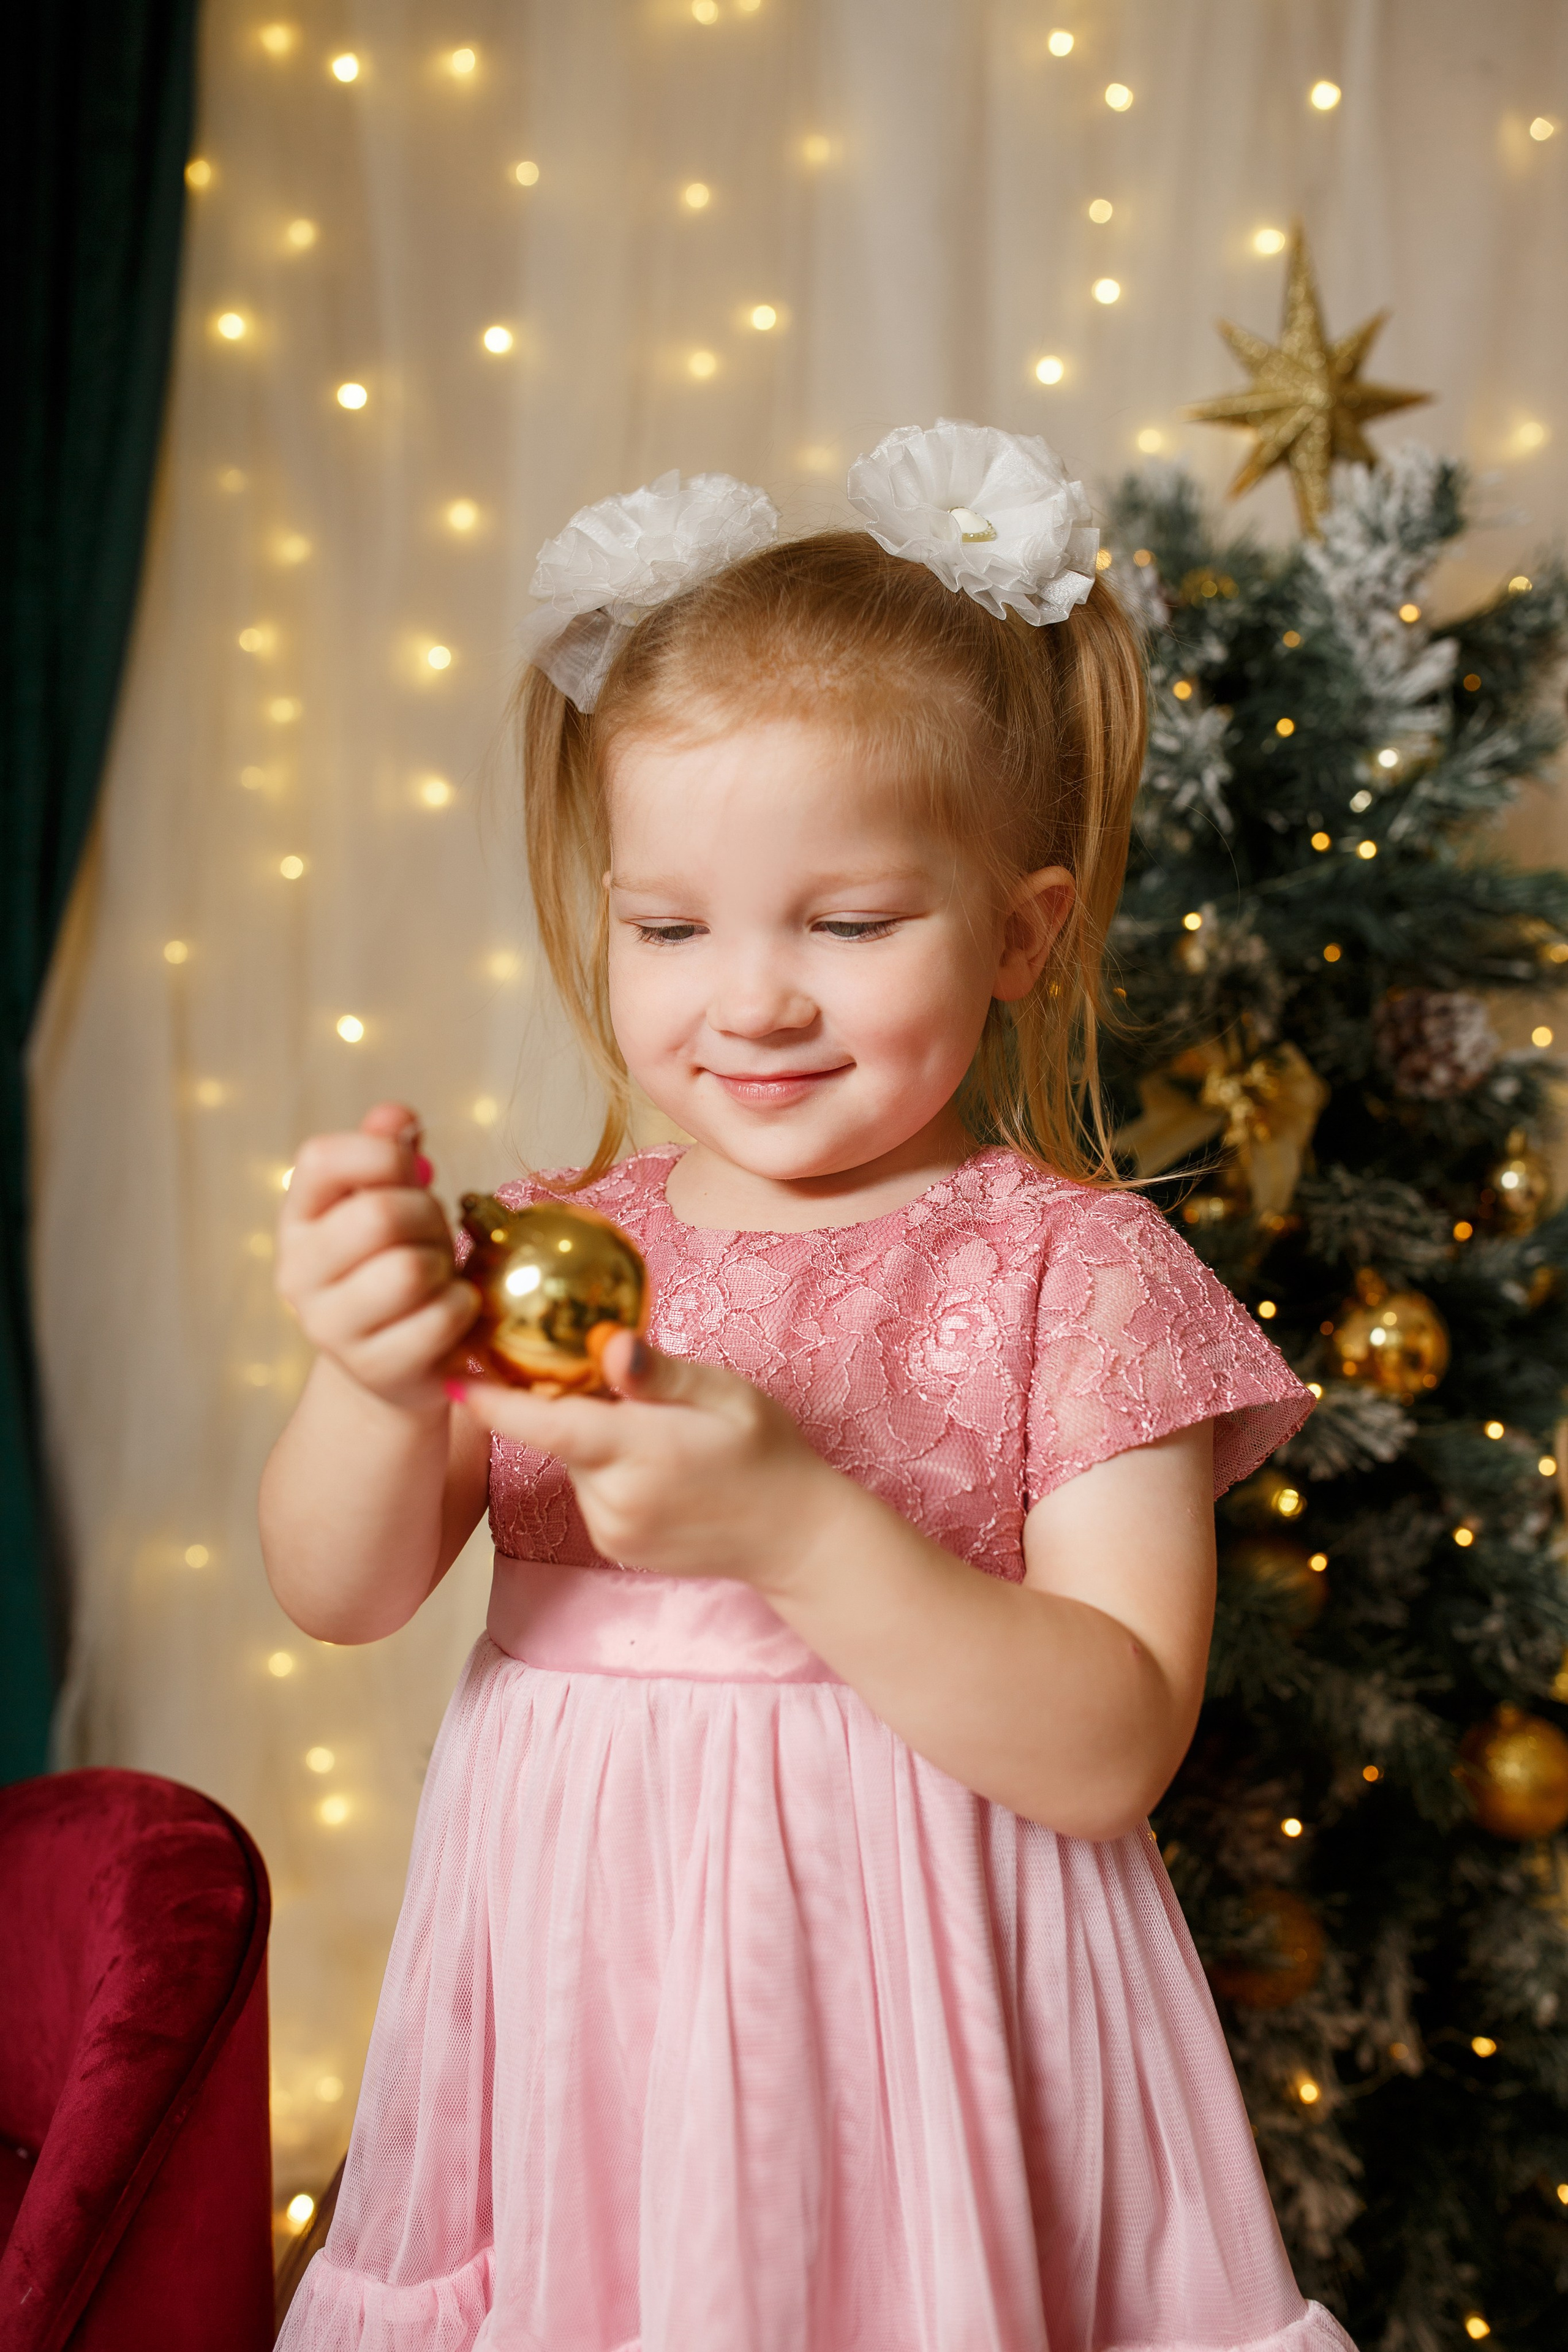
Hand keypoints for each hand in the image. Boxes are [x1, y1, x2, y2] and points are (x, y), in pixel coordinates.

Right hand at [277, 1100, 481, 1417]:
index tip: (408, 1172)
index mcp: (297, 1219)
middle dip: (428, 1216)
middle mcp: (297, 1274)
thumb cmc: (396, 1263)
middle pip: (380, 1214)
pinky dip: (463, 1307)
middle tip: (432, 1234)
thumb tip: (396, 1115)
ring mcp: (330, 1328)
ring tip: (437, 1275)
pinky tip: (452, 1312)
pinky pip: (441, 1317)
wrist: (396, 1361)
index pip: (321, 1158)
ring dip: (444, 1265)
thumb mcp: (390, 1202)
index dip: (381, 1154)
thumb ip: (387, 1155)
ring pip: (410, 1269)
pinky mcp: (375, 1369)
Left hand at [446, 1331, 843, 1583]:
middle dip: (574, 1405)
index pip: (547, 1424)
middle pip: (562, 1437)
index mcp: (641, 1452)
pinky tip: (658, 1470)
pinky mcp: (615, 1547)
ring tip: (659, 1434)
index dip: (493, 1401)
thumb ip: (659, 1373)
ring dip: (595, 1441)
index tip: (452, 1375)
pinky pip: (591, 1494)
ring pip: (576, 1464)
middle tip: (624, 1387)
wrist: (795, 1536)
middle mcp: (616, 1500)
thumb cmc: (767, 1451)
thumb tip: (608, 1345)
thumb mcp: (726, 1395)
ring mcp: (613, 1531)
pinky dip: (608, 1472)